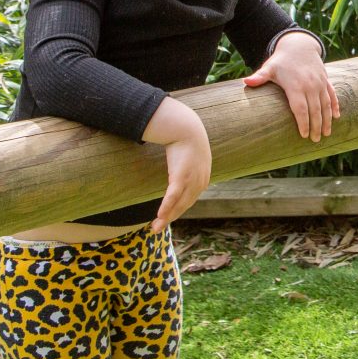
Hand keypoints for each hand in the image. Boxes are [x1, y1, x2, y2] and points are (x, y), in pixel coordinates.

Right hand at [142, 98, 211, 232]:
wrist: (187, 129)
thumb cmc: (187, 142)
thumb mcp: (191, 158)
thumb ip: (186, 168)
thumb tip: (179, 171)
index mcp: (202, 180)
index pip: (189, 201)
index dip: (177, 211)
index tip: (166, 218)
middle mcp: (200, 183)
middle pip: (184, 206)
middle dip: (170, 219)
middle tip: (155, 229)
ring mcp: (192, 181)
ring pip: (178, 204)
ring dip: (166, 217)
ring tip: (155, 227)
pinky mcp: (181, 176)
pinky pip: (173, 196)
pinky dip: (166, 206)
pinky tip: (159, 215)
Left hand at [244, 31, 339, 142]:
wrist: (299, 45)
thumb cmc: (282, 60)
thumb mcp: (270, 68)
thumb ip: (259, 76)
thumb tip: (246, 82)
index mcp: (296, 85)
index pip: (301, 108)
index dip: (303, 122)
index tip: (304, 135)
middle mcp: (310, 85)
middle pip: (315, 110)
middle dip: (316, 126)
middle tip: (315, 140)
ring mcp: (320, 83)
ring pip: (325, 104)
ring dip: (327, 120)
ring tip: (326, 133)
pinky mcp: (326, 80)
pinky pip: (332, 95)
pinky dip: (335, 106)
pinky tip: (337, 117)